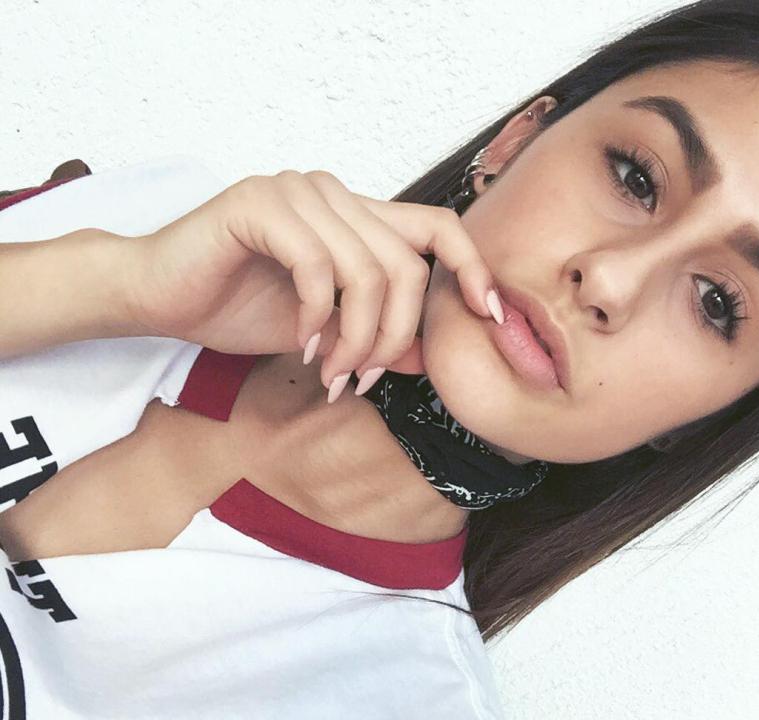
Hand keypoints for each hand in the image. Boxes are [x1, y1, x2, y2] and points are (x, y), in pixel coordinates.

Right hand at [121, 171, 499, 395]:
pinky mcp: (260, 205)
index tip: (490, 317)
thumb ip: (375, 334)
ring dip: (356, 338)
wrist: (159, 296)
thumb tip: (430, 355)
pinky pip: (317, 267)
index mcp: (355, 216)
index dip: (473, 269)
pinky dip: (317, 318)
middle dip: (394, 337)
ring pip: (368, 271)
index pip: (438, 227)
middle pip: (408, 265)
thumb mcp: (324, 332)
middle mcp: (334, 194)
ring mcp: (298, 192)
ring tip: (332, 372)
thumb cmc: (235, 307)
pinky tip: (303, 346)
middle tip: (363, 379)